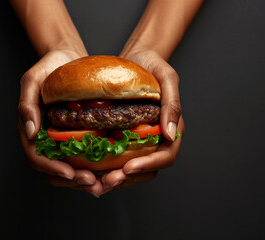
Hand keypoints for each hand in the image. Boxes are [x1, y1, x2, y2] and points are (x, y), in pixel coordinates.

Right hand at [17, 50, 104, 196]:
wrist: (67, 58)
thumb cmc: (48, 67)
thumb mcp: (32, 80)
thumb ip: (26, 104)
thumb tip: (29, 132)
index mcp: (31, 129)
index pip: (36, 156)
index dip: (51, 168)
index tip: (69, 173)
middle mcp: (44, 138)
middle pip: (53, 169)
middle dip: (71, 180)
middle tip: (92, 183)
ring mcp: (60, 138)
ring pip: (68, 167)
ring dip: (82, 179)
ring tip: (101, 183)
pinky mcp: (76, 135)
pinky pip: (82, 156)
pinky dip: (92, 166)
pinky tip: (106, 170)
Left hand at [98, 49, 184, 192]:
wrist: (135, 59)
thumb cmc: (152, 65)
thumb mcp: (166, 77)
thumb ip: (172, 104)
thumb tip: (172, 135)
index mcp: (172, 129)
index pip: (166, 155)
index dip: (148, 165)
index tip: (128, 167)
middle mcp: (157, 139)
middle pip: (148, 169)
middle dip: (128, 178)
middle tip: (106, 182)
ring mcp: (141, 140)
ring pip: (132, 169)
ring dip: (116, 179)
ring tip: (97, 183)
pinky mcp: (124, 138)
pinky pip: (118, 158)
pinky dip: (107, 168)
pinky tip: (92, 170)